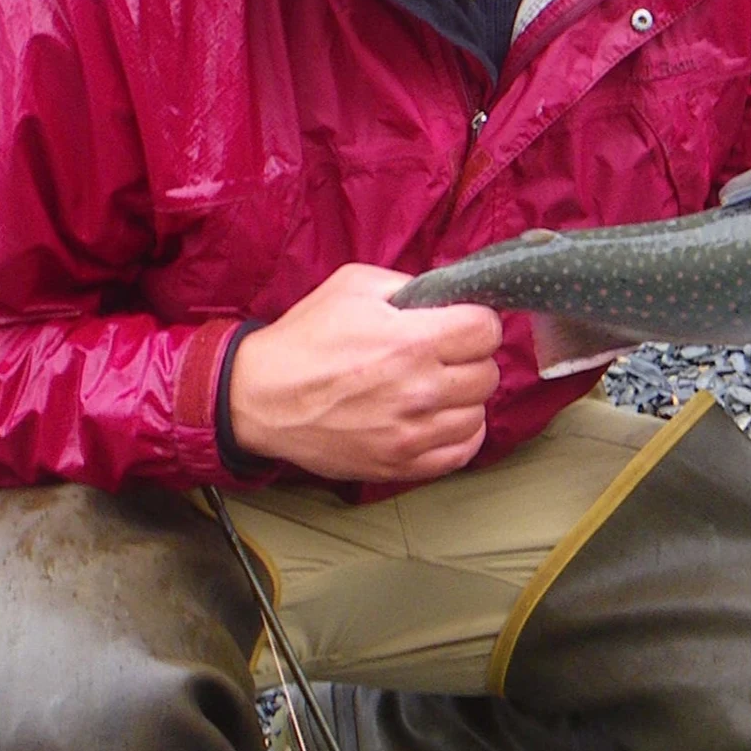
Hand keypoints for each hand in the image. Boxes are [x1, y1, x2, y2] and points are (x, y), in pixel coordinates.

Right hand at [228, 263, 502, 483]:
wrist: (262, 397)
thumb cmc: (306, 337)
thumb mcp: (354, 286)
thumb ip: (409, 286)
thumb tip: (448, 295)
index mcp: (412, 341)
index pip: (486, 330)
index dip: (476, 321)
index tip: (460, 324)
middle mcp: (420, 389)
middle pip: (487, 373)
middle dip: (470, 358)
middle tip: (444, 355)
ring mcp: (412, 433)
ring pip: (478, 413)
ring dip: (464, 397)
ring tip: (437, 387)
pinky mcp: (401, 464)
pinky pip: (462, 451)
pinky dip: (460, 433)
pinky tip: (440, 418)